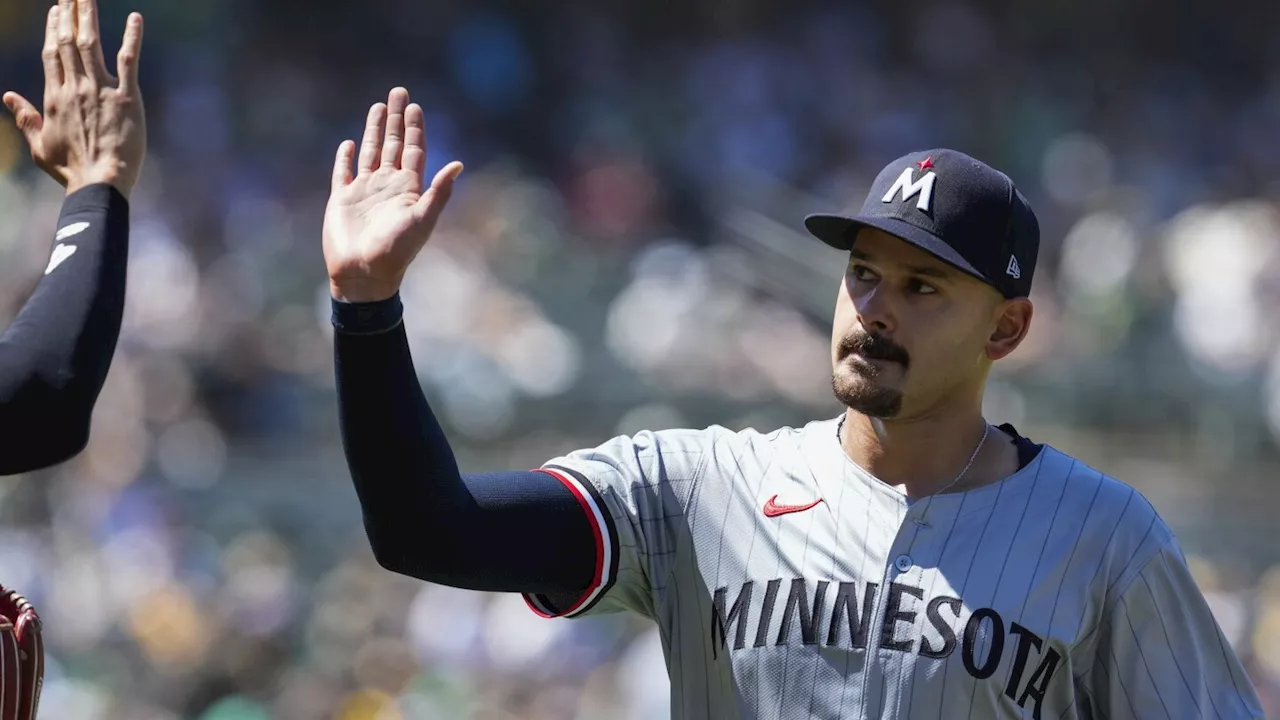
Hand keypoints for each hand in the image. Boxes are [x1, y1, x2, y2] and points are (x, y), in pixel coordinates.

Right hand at [3, 0, 145, 198]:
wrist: (99, 181)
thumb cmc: (71, 169)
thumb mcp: (39, 145)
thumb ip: (24, 118)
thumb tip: (7, 96)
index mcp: (54, 97)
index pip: (52, 54)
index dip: (53, 29)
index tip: (55, 11)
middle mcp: (75, 87)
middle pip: (67, 41)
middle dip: (68, 14)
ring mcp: (100, 90)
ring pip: (91, 44)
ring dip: (89, 16)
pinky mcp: (126, 97)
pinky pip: (128, 61)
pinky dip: (132, 38)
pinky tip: (137, 19)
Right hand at [324, 87, 463, 302]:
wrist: (364, 274)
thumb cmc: (396, 251)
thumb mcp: (422, 220)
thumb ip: (439, 192)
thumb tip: (458, 164)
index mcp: (407, 188)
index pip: (413, 150)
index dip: (415, 128)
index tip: (415, 106)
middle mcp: (387, 185)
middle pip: (393, 144)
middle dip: (396, 119)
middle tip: (399, 92)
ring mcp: (364, 191)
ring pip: (371, 152)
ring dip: (375, 130)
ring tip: (378, 106)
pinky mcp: (342, 199)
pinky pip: (344, 172)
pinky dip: (346, 157)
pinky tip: (350, 143)